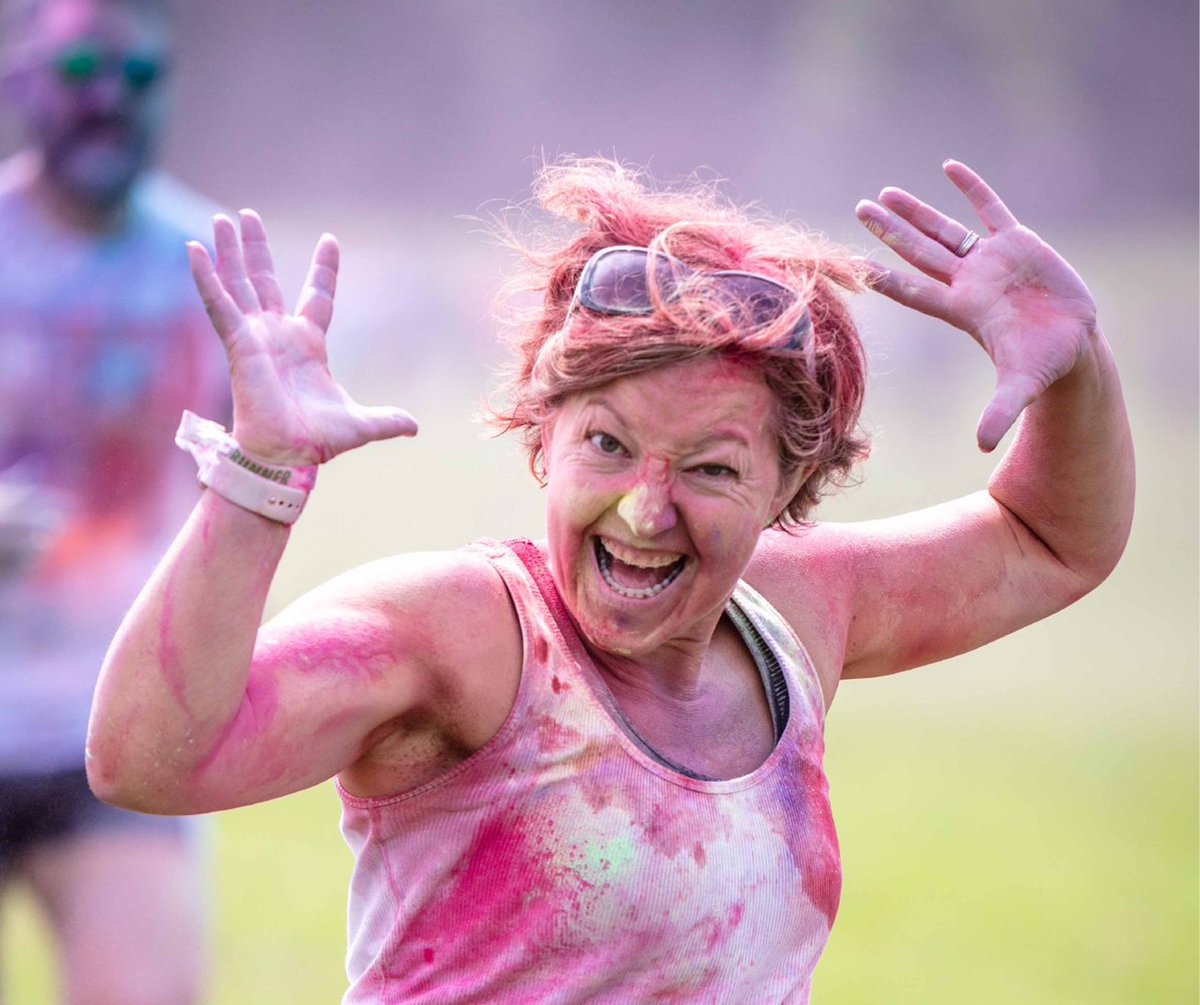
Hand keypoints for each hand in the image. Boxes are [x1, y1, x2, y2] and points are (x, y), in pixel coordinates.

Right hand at [188, 211, 417, 464]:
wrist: (288, 455)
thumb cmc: (318, 441)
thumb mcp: (363, 424)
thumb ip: (388, 420)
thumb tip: (415, 427)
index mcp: (309, 345)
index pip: (318, 297)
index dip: (324, 270)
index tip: (330, 240)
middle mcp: (278, 334)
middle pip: (265, 280)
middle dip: (256, 248)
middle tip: (247, 216)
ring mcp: (255, 336)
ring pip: (239, 284)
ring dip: (230, 252)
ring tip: (223, 218)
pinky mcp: (237, 343)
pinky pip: (218, 304)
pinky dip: (206, 278)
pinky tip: (194, 248)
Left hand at [856, 161, 1096, 451]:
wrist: (1073, 345)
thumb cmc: (1043, 365)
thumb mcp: (1020, 387)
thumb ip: (1000, 412)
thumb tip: (983, 448)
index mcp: (963, 310)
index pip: (915, 291)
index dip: (887, 278)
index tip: (856, 265)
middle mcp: (968, 282)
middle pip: (920, 252)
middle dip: (890, 230)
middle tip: (860, 207)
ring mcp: (991, 260)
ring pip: (945, 230)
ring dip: (917, 211)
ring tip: (885, 192)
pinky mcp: (1018, 243)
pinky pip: (990, 209)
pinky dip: (972, 189)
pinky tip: (950, 167)